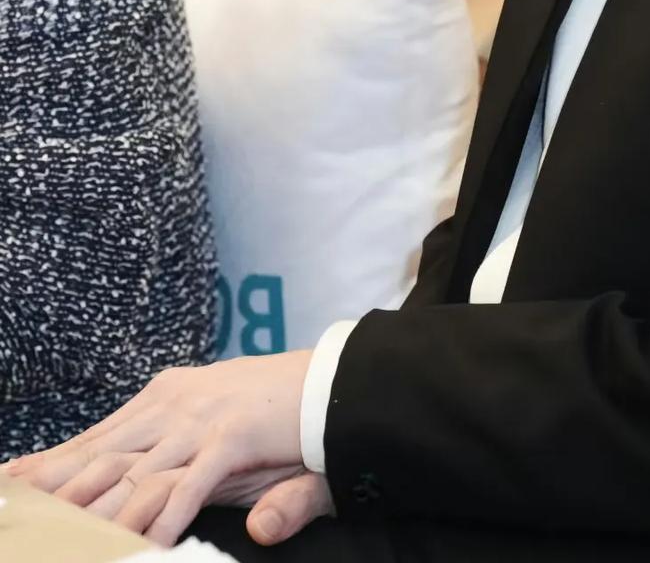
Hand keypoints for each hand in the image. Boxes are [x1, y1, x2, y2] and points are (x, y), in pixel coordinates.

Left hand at [3, 351, 314, 547]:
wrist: (337, 382)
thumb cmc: (278, 416)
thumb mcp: (219, 439)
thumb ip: (180, 474)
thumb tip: (142, 504)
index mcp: (168, 395)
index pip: (97, 438)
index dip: (52, 464)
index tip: (12, 483)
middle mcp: (177, 404)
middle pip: (101, 457)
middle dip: (54, 492)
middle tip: (18, 518)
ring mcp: (203, 421)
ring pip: (134, 478)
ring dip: (95, 519)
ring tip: (63, 547)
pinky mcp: (235, 438)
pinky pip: (188, 487)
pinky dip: (163, 521)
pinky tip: (145, 549)